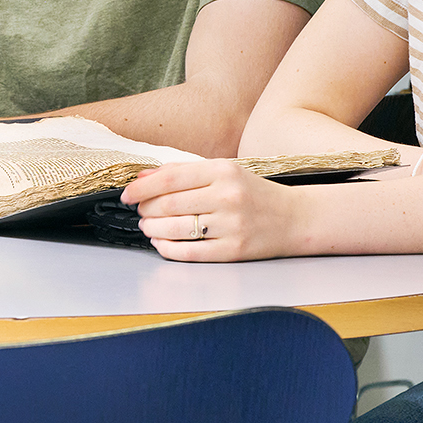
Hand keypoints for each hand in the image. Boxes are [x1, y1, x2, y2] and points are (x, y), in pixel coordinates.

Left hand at [120, 160, 291, 261]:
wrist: (295, 218)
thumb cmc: (254, 193)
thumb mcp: (224, 172)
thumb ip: (183, 172)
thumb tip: (142, 178)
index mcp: (223, 171)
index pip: (169, 178)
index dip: (141, 187)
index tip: (127, 194)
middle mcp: (227, 196)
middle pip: (168, 204)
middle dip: (146, 209)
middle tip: (141, 211)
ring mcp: (232, 225)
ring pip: (175, 228)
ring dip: (153, 228)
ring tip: (149, 226)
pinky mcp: (234, 250)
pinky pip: (189, 252)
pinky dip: (167, 248)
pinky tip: (161, 242)